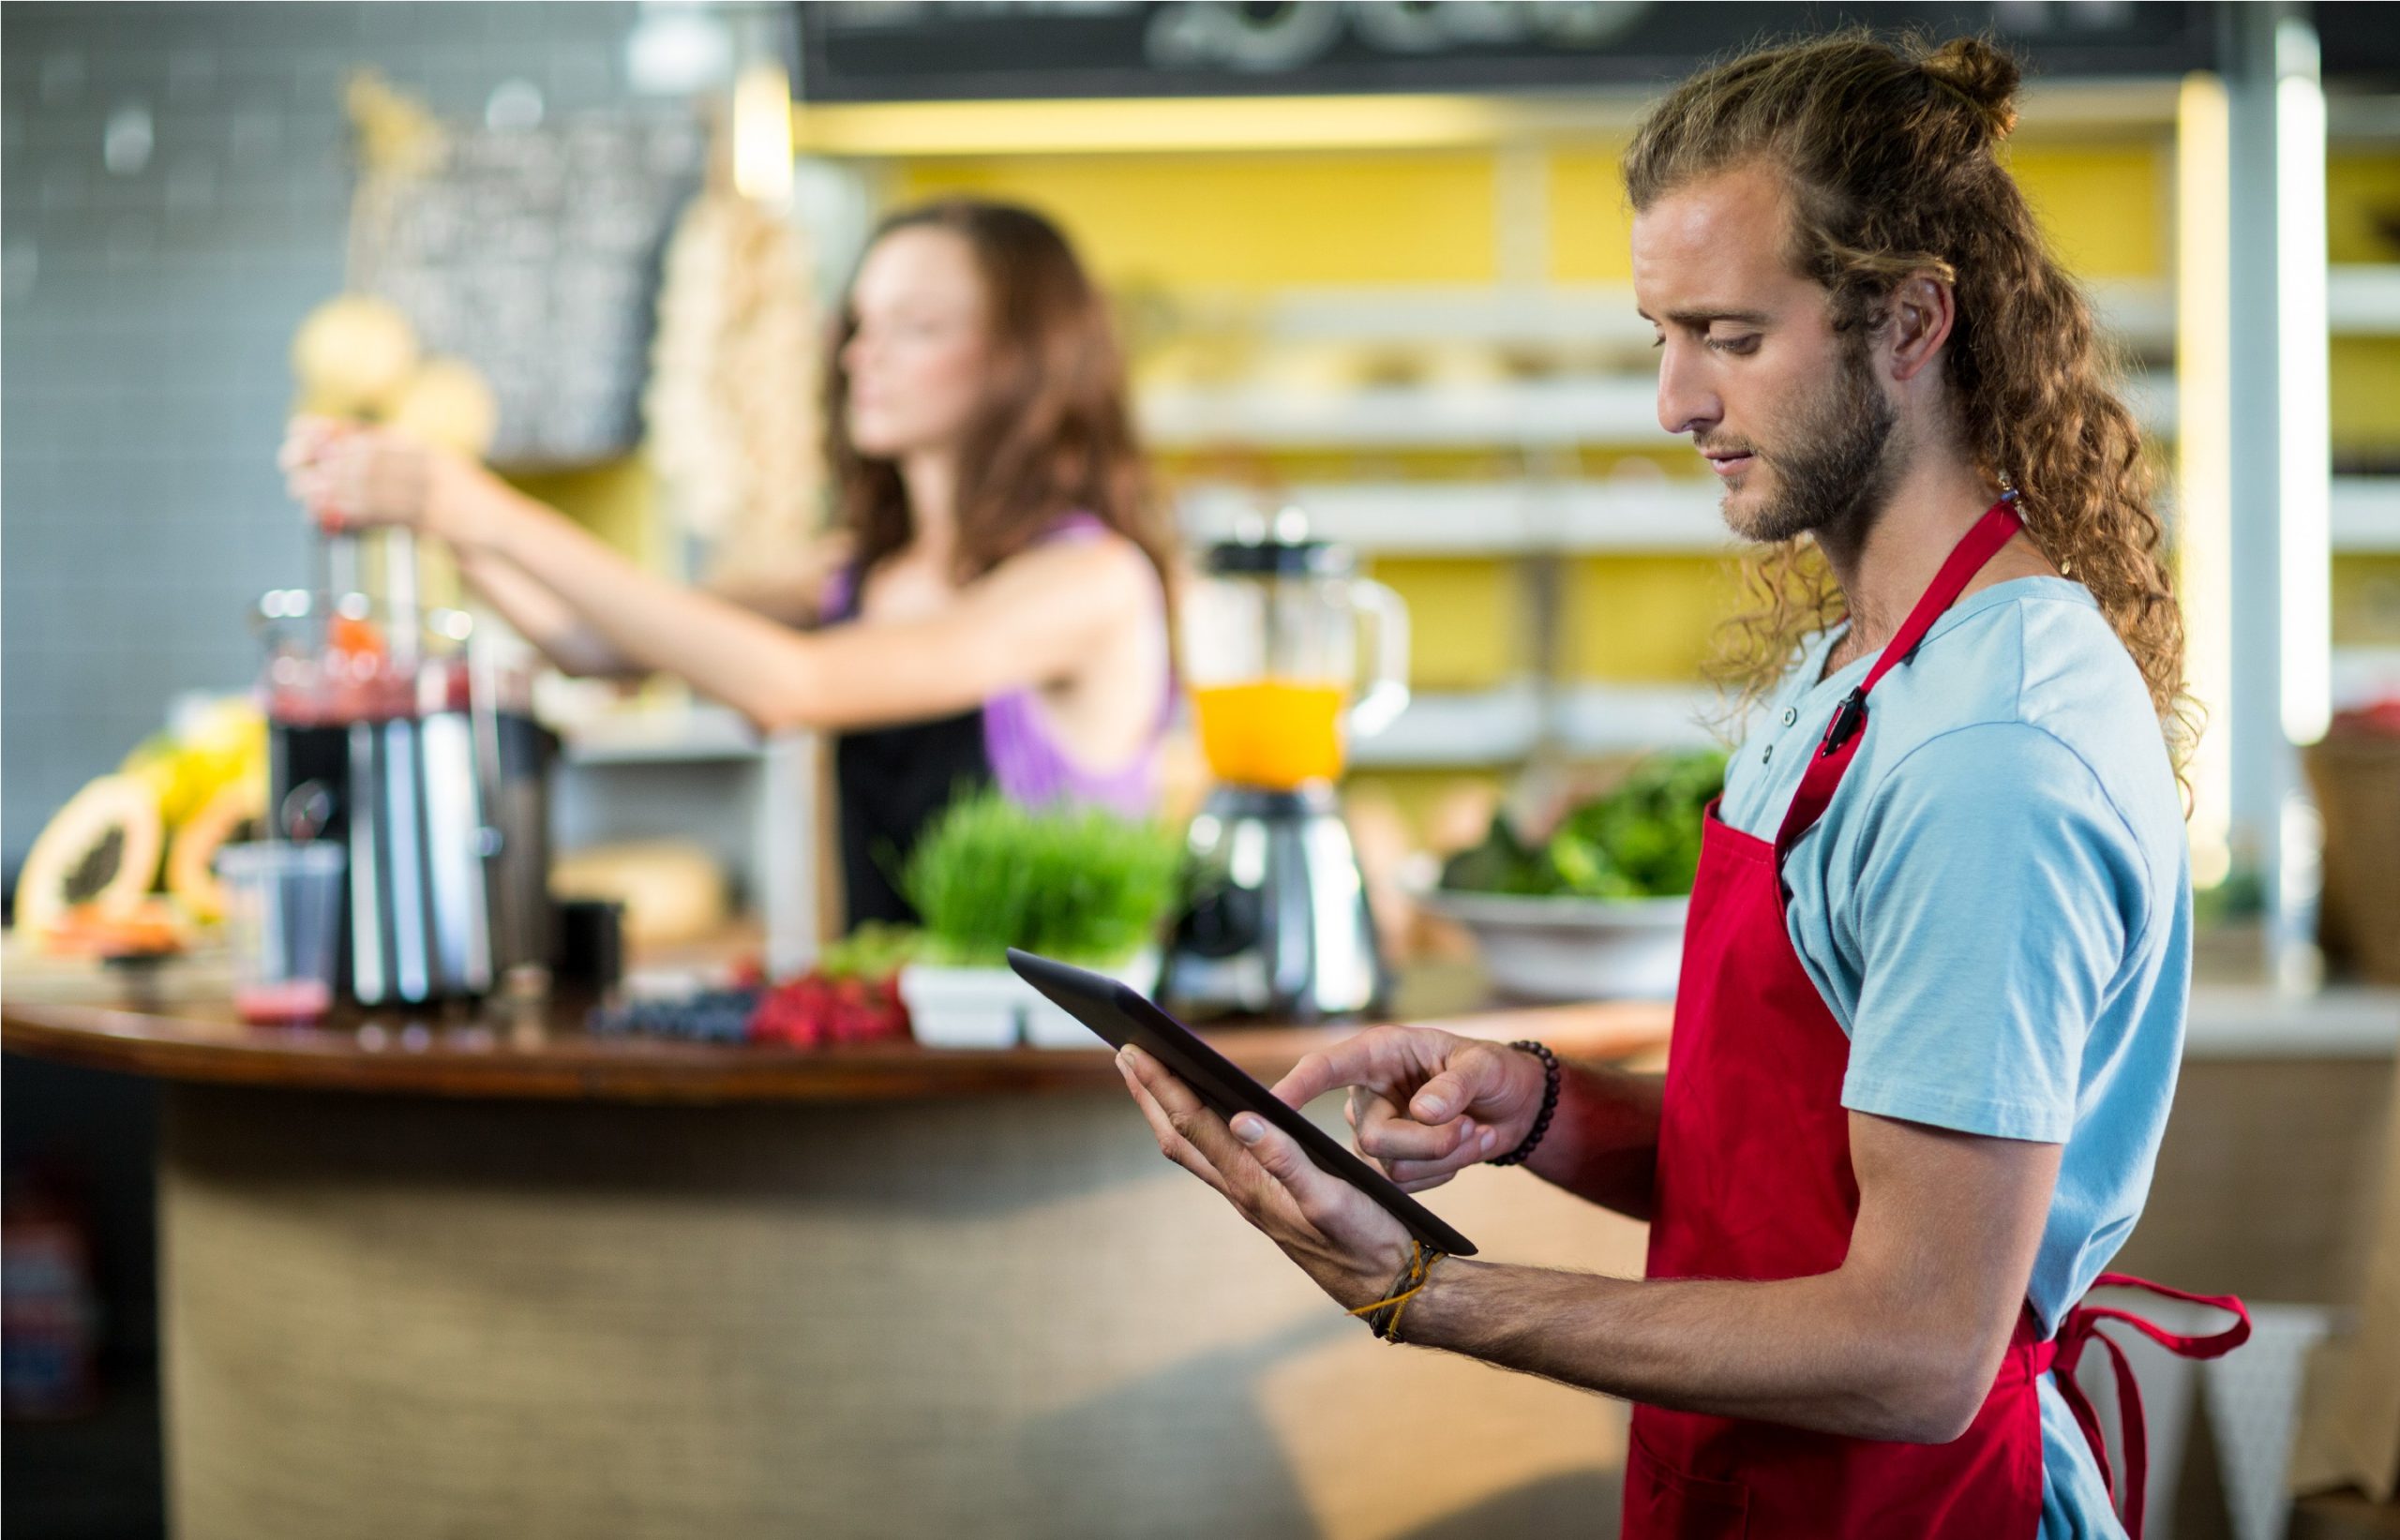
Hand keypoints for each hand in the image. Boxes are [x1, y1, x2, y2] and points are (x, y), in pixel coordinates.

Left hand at [280, 416, 482, 543]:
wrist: (501, 526)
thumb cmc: (461, 499)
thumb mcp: (433, 467)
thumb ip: (398, 458)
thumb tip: (345, 453)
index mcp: (423, 446)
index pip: (368, 432)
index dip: (329, 430)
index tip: (296, 429)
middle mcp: (426, 463)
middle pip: (363, 457)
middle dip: (320, 459)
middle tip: (288, 462)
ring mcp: (430, 491)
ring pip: (369, 486)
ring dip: (328, 488)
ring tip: (299, 488)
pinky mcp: (432, 520)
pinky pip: (382, 514)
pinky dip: (352, 513)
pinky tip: (328, 513)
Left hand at [1115, 1044, 1410, 1312]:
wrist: (1384, 1285)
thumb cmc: (1365, 1240)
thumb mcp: (1331, 1197)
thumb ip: (1287, 1160)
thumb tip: (1242, 1119)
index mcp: (1251, 1184)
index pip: (1194, 1124)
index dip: (1163, 1086)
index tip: (1137, 1052)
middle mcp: (1241, 1192)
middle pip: (1179, 1137)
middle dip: (1149, 1095)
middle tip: (1125, 1054)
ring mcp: (1249, 1199)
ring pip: (1193, 1150)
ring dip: (1166, 1112)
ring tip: (1151, 1081)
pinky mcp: (1263, 1203)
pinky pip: (1215, 1160)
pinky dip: (1198, 1130)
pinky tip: (1206, 1119)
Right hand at [1273, 1026, 1547, 1193]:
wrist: (1513, 1107)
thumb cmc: (1493, 1071)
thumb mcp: (1484, 1067)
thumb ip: (1455, 1085)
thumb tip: (1423, 1111)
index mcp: (1378, 1054)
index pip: (1325, 1068)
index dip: (1295, 1088)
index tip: (1267, 1106)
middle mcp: (1367, 1094)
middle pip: (1372, 1139)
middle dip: (1428, 1142)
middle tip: (1469, 1127)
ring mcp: (1376, 1131)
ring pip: (1392, 1169)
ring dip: (1444, 1157)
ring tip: (1473, 1131)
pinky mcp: (1392, 1163)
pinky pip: (1408, 1186)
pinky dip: (1445, 1172)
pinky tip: (1464, 1146)